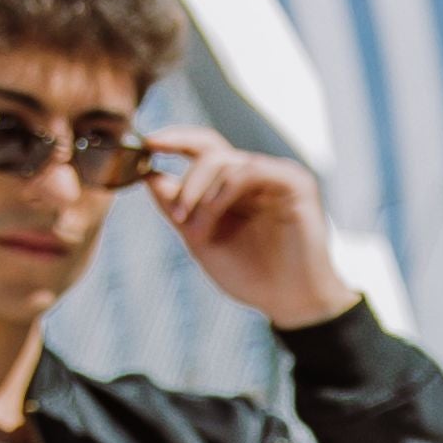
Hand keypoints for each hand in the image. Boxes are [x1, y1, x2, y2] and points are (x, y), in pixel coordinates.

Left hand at [149, 135, 358, 327]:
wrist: (289, 302)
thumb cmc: (251, 275)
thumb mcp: (201, 240)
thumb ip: (176, 207)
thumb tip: (147, 175)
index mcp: (234, 186)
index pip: (203, 148)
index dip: (175, 139)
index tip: (147, 143)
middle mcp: (256, 175)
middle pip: (210, 152)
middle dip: (186, 182)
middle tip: (177, 215)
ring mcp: (276, 177)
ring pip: (226, 161)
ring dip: (202, 195)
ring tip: (198, 232)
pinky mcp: (295, 183)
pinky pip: (252, 170)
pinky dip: (226, 189)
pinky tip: (215, 214)